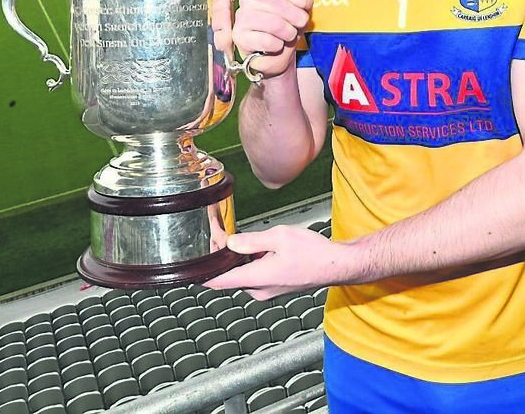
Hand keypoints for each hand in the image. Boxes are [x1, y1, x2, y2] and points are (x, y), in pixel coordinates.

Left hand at [206, 225, 358, 299]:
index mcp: (257, 278)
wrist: (337, 265)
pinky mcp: (275, 287)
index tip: (188, 268)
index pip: (219, 282)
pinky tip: (260, 247)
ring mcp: (267, 290)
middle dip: (223, 254)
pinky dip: (251, 261)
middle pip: (229, 273)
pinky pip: (255, 274)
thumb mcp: (280, 237)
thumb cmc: (314, 253)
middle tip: (221, 233)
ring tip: (242, 237)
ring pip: (243, 272)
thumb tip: (230, 243)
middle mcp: (259, 289)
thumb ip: (251, 241)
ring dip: (238, 257)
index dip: (200, 274)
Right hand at [232, 0, 312, 80]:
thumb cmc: (288, 24)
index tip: (306, 4)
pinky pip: (268, 41)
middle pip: (277, 5)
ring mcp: (241, 17)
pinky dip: (279, 45)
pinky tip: (276, 45)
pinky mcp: (239, 37)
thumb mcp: (299, 3)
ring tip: (288, 35)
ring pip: (274, 24)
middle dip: (296, 18)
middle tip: (300, 24)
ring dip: (289, 33)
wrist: (277, 52)